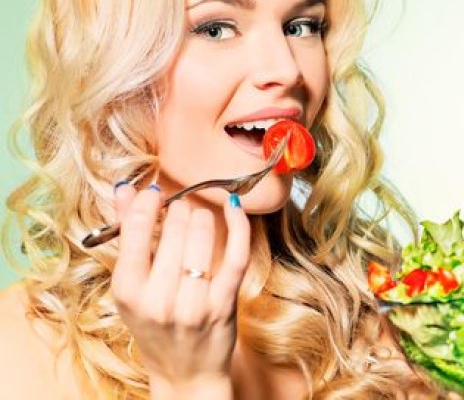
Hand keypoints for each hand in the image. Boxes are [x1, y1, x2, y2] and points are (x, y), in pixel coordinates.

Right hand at [111, 184, 249, 398]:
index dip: (147, 203)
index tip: (154, 193)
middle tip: (180, 211)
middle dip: (178, 211)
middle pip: (173, 230)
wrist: (186, 374)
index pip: (135, 230)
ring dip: (202, 217)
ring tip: (199, 217)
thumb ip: (127, 235)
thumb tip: (125, 189)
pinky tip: (234, 208)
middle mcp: (158, 299)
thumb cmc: (155, 325)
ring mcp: (193, 303)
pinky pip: (235, 254)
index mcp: (128, 291)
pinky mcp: (224, 303)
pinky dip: (238, 226)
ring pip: (202, 237)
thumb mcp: (131, 287)